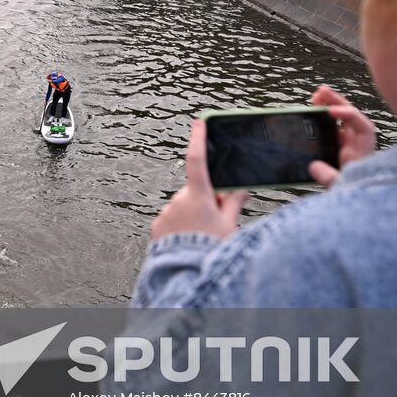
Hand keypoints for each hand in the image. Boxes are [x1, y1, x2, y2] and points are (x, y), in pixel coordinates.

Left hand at [152, 120, 246, 240]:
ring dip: (192, 216)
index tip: (199, 122)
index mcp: (199, 196)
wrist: (188, 273)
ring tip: (201, 236)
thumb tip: (239, 191)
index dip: (198, 139)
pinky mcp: (157, 226)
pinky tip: (188, 241)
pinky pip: (171, 221)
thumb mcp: (229, 225)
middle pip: (195, 192)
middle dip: (205, 201)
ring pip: (183, 208)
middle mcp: (179, 200)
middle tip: (216, 222)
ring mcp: (166, 213)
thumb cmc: (212, 249)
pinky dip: (180, 227)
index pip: (198, 160)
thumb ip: (233, 204)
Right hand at [307, 85, 376, 187]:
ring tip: (316, 96)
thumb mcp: (342, 187)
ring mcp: (349, 146)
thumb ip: (330, 178)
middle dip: (337, 102)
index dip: (348, 115)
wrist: (360, 202)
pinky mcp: (339, 150)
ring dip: (330, 107)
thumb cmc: (355, 193)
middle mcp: (358, 146)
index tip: (331, 111)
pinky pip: (333, 130)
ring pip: (342, 121)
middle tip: (321, 92)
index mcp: (363, 153)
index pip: (362, 126)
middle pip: (351, 117)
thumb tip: (314, 166)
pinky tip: (313, 112)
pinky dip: (325, 120)